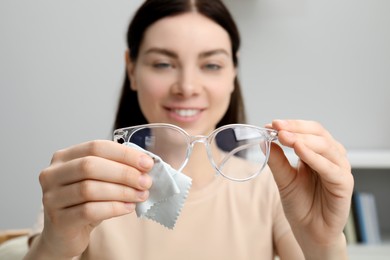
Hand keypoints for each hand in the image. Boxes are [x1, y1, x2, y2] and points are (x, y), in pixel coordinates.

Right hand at [34, 140, 152, 257]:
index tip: (147, 163)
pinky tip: (128, 208)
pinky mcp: (58, 220)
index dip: (124, 154)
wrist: (64, 234)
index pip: (96, 147)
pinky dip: (113, 208)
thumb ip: (115, 168)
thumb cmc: (84, 202)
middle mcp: (52, 174)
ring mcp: (51, 197)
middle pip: (90, 166)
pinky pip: (89, 211)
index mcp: (64, 157)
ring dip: (122, 191)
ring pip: (89, 189)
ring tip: (141, 195)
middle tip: (146, 181)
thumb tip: (145, 164)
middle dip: (124, 173)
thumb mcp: (98, 180)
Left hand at [266, 120, 352, 255]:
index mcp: (317, 153)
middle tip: (277, 128)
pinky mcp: (344, 184)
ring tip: (285, 137)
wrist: (310, 231)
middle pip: (318, 134)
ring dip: (304, 139)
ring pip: (325, 146)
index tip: (271, 124)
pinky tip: (300, 150)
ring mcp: (339, 169)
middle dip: (296, 129)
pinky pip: (330, 167)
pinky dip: (315, 157)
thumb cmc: (301, 204)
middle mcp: (331, 157)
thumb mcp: (284, 179)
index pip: (308, 131)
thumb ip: (277, 161)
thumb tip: (264, 141)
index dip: (291, 125)